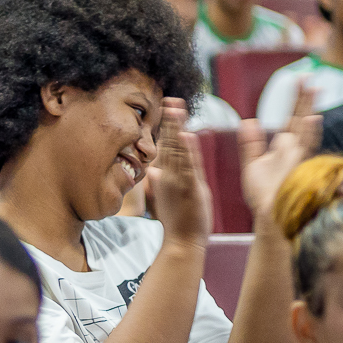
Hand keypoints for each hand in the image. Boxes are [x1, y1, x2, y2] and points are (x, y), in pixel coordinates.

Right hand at [148, 101, 211, 246]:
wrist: (181, 243)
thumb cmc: (178, 222)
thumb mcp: (167, 197)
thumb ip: (160, 181)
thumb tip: (152, 171)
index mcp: (166, 176)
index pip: (164, 146)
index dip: (165, 126)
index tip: (168, 107)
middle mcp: (170, 175)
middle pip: (168, 142)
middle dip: (169, 120)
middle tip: (170, 98)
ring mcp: (178, 181)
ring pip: (177, 150)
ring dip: (175, 128)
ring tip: (176, 108)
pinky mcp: (190, 188)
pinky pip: (188, 165)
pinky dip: (186, 150)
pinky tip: (185, 134)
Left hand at [239, 83, 321, 222]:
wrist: (268, 218)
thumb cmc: (263, 196)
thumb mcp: (252, 165)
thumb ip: (251, 144)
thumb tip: (249, 120)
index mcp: (284, 147)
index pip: (292, 118)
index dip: (296, 99)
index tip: (300, 79)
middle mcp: (294, 150)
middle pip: (300, 119)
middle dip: (304, 98)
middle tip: (308, 77)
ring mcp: (297, 159)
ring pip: (305, 129)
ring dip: (309, 110)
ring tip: (314, 89)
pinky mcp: (297, 169)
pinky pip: (304, 149)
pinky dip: (309, 134)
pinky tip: (313, 118)